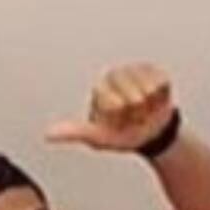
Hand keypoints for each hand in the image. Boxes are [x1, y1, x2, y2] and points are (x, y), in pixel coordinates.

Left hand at [45, 63, 176, 152]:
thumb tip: (47, 135)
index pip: (114, 104)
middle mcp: (115, 76)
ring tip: (144, 109)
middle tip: (133, 117)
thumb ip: (74, 133)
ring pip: (147, 90)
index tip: (118, 122)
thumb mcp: (98, 138)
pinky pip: (160, 84)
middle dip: (136, 114)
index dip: (120, 119)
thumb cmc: (123, 135)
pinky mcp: (154, 71)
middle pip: (132, 98)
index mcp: (99, 89)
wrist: (152, 133)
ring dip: (149, 107)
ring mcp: (135, 71)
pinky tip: (155, 101)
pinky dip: (161, 98)